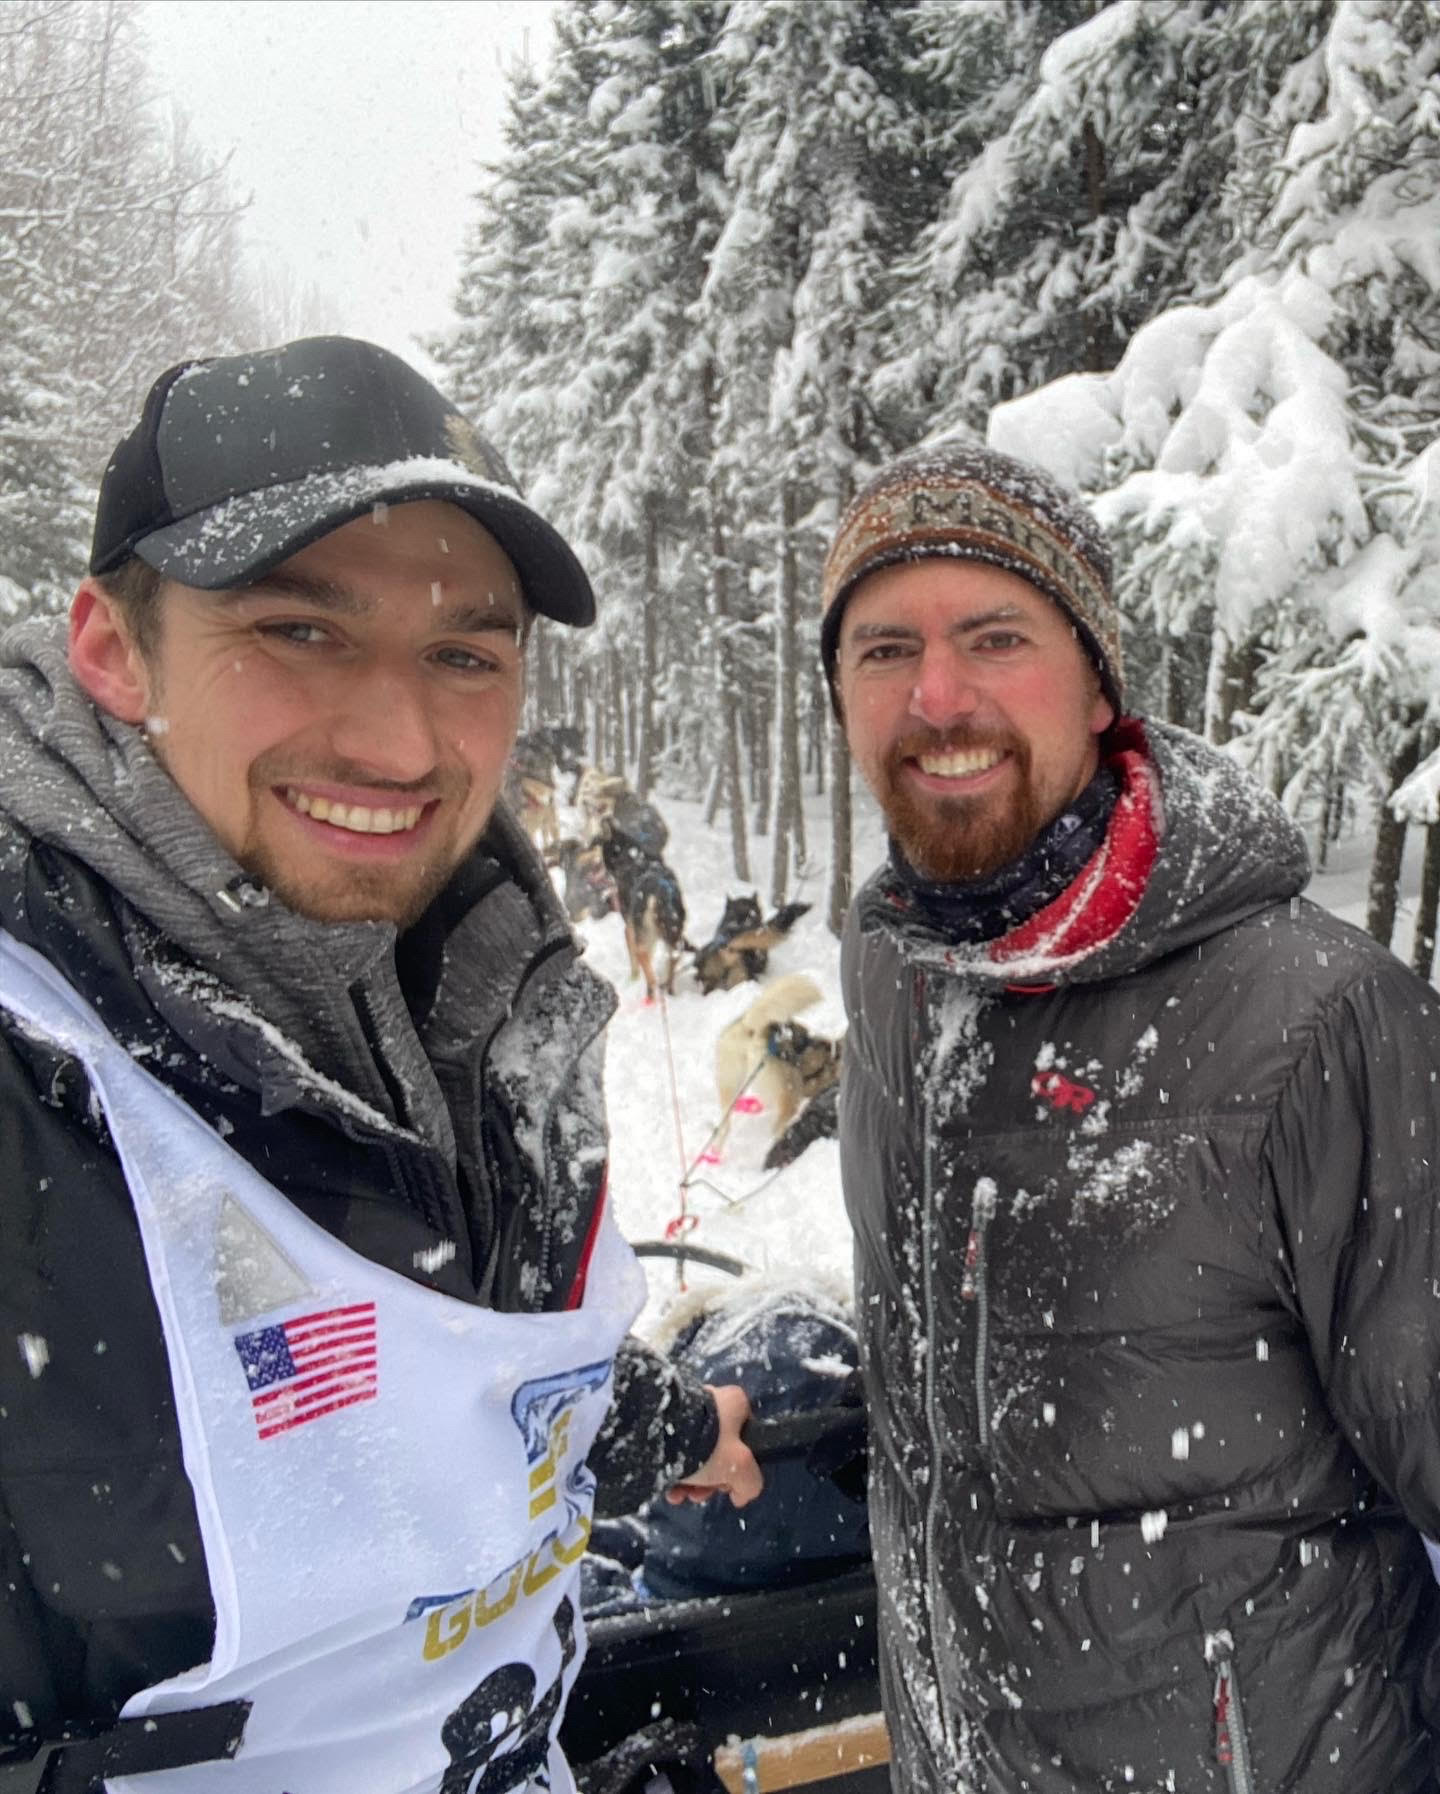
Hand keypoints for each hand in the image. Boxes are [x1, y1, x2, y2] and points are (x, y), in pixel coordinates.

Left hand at [664, 1383, 763, 1507]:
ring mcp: (686, 1409)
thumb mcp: (741, 1468)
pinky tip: (668, 1488)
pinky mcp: (663, 1419)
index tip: (726, 1484)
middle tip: (699, 1494)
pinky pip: (674, 1449)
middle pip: (718, 1451)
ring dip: (690, 1481)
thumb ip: (750, 1483)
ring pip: (693, 1453)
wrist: (661, 1434)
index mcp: (736, 1403)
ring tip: (678, 1495)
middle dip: (710, 1481)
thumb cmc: (708, 1444)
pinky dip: (672, 1471)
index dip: (739, 1467)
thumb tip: (740, 1495)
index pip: (745, 1438)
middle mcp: (712, 1401)